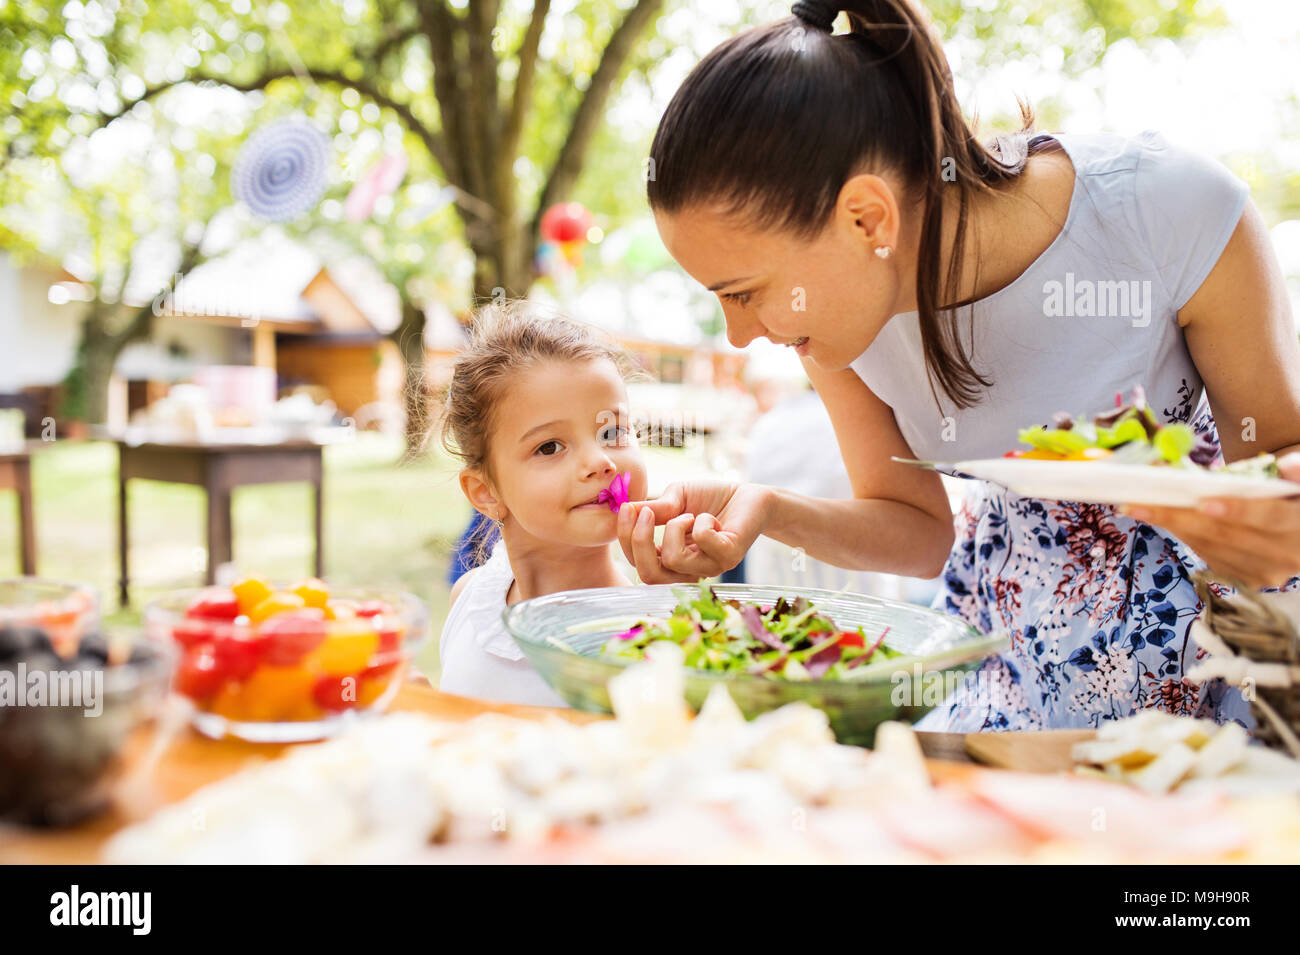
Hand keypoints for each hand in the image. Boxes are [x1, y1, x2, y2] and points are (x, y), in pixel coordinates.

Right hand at [616, 481, 772, 583]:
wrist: (748, 495)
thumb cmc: (710, 499)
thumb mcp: (675, 498)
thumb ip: (653, 508)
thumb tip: (626, 509)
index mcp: (671, 561)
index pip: (638, 565)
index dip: (626, 539)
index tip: (626, 509)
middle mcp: (689, 571)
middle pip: (649, 576)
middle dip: (639, 542)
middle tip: (646, 512)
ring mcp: (709, 568)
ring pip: (674, 560)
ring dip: (675, 527)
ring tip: (690, 515)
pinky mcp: (729, 557)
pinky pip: (704, 541)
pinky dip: (702, 521)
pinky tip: (711, 518)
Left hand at [1119, 451, 1299, 589]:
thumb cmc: (1298, 497)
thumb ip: (1298, 473)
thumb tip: (1286, 465)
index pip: (1270, 518)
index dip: (1238, 511)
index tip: (1204, 502)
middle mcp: (1287, 555)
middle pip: (1227, 535)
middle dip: (1180, 516)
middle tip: (1140, 501)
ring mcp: (1266, 572)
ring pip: (1211, 548)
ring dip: (1172, 526)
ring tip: (1137, 507)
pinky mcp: (1248, 578)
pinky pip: (1209, 556)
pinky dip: (1183, 535)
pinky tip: (1159, 518)